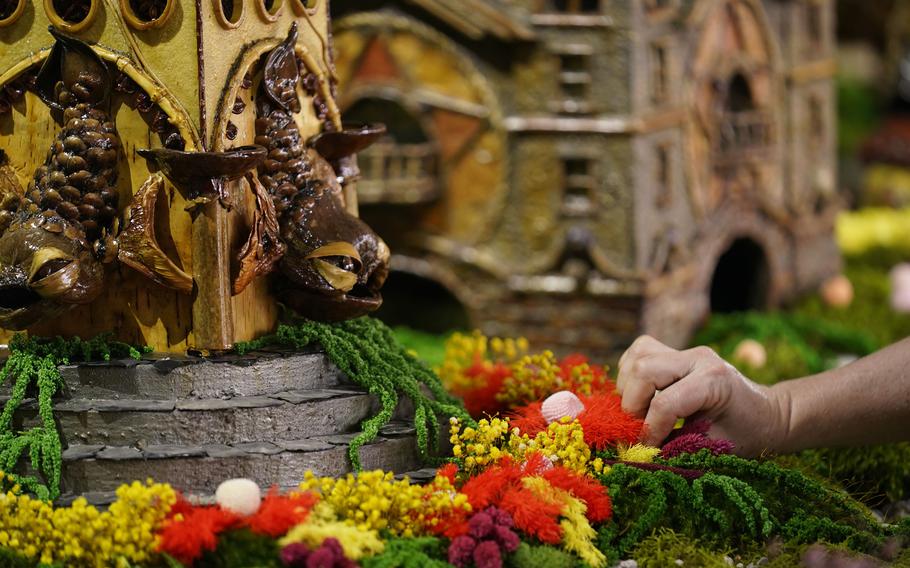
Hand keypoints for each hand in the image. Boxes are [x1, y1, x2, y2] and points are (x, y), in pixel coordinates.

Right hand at [616, 336, 789, 456]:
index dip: (650, 431)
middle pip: (644, 371)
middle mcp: (698, 358)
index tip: (647, 449)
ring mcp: (686, 351)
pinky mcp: (675, 351)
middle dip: (634, 405)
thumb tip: (641, 453)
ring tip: (641, 411)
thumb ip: (678, 448)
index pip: (665, 403)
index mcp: (714, 380)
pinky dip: (632, 375)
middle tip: (642, 429)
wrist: (766, 414)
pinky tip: (642, 396)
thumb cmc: (747, 434)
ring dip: (629, 387)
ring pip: (638, 356)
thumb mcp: (717, 448)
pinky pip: (640, 352)